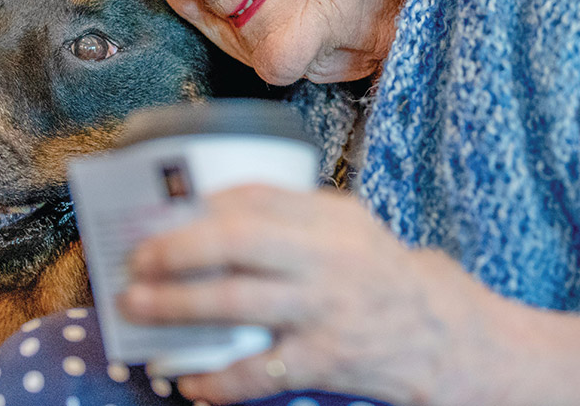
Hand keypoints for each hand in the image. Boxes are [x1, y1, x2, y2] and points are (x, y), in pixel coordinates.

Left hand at [118, 184, 490, 404]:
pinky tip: (190, 381)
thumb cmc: (379, 275)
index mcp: (329, 219)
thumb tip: (212, 207)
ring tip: (139, 308)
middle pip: (236, 243)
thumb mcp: (347, 227)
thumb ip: (292, 213)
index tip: (161, 212)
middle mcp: (325, 259)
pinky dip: (217, 380)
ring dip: (176, 307)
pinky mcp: (323, 360)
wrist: (441, 336)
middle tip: (138, 258)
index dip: (200, 204)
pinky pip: (257, 371)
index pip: (255, 197)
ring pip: (235, 305)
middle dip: (176, 249)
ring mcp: (323, 311)